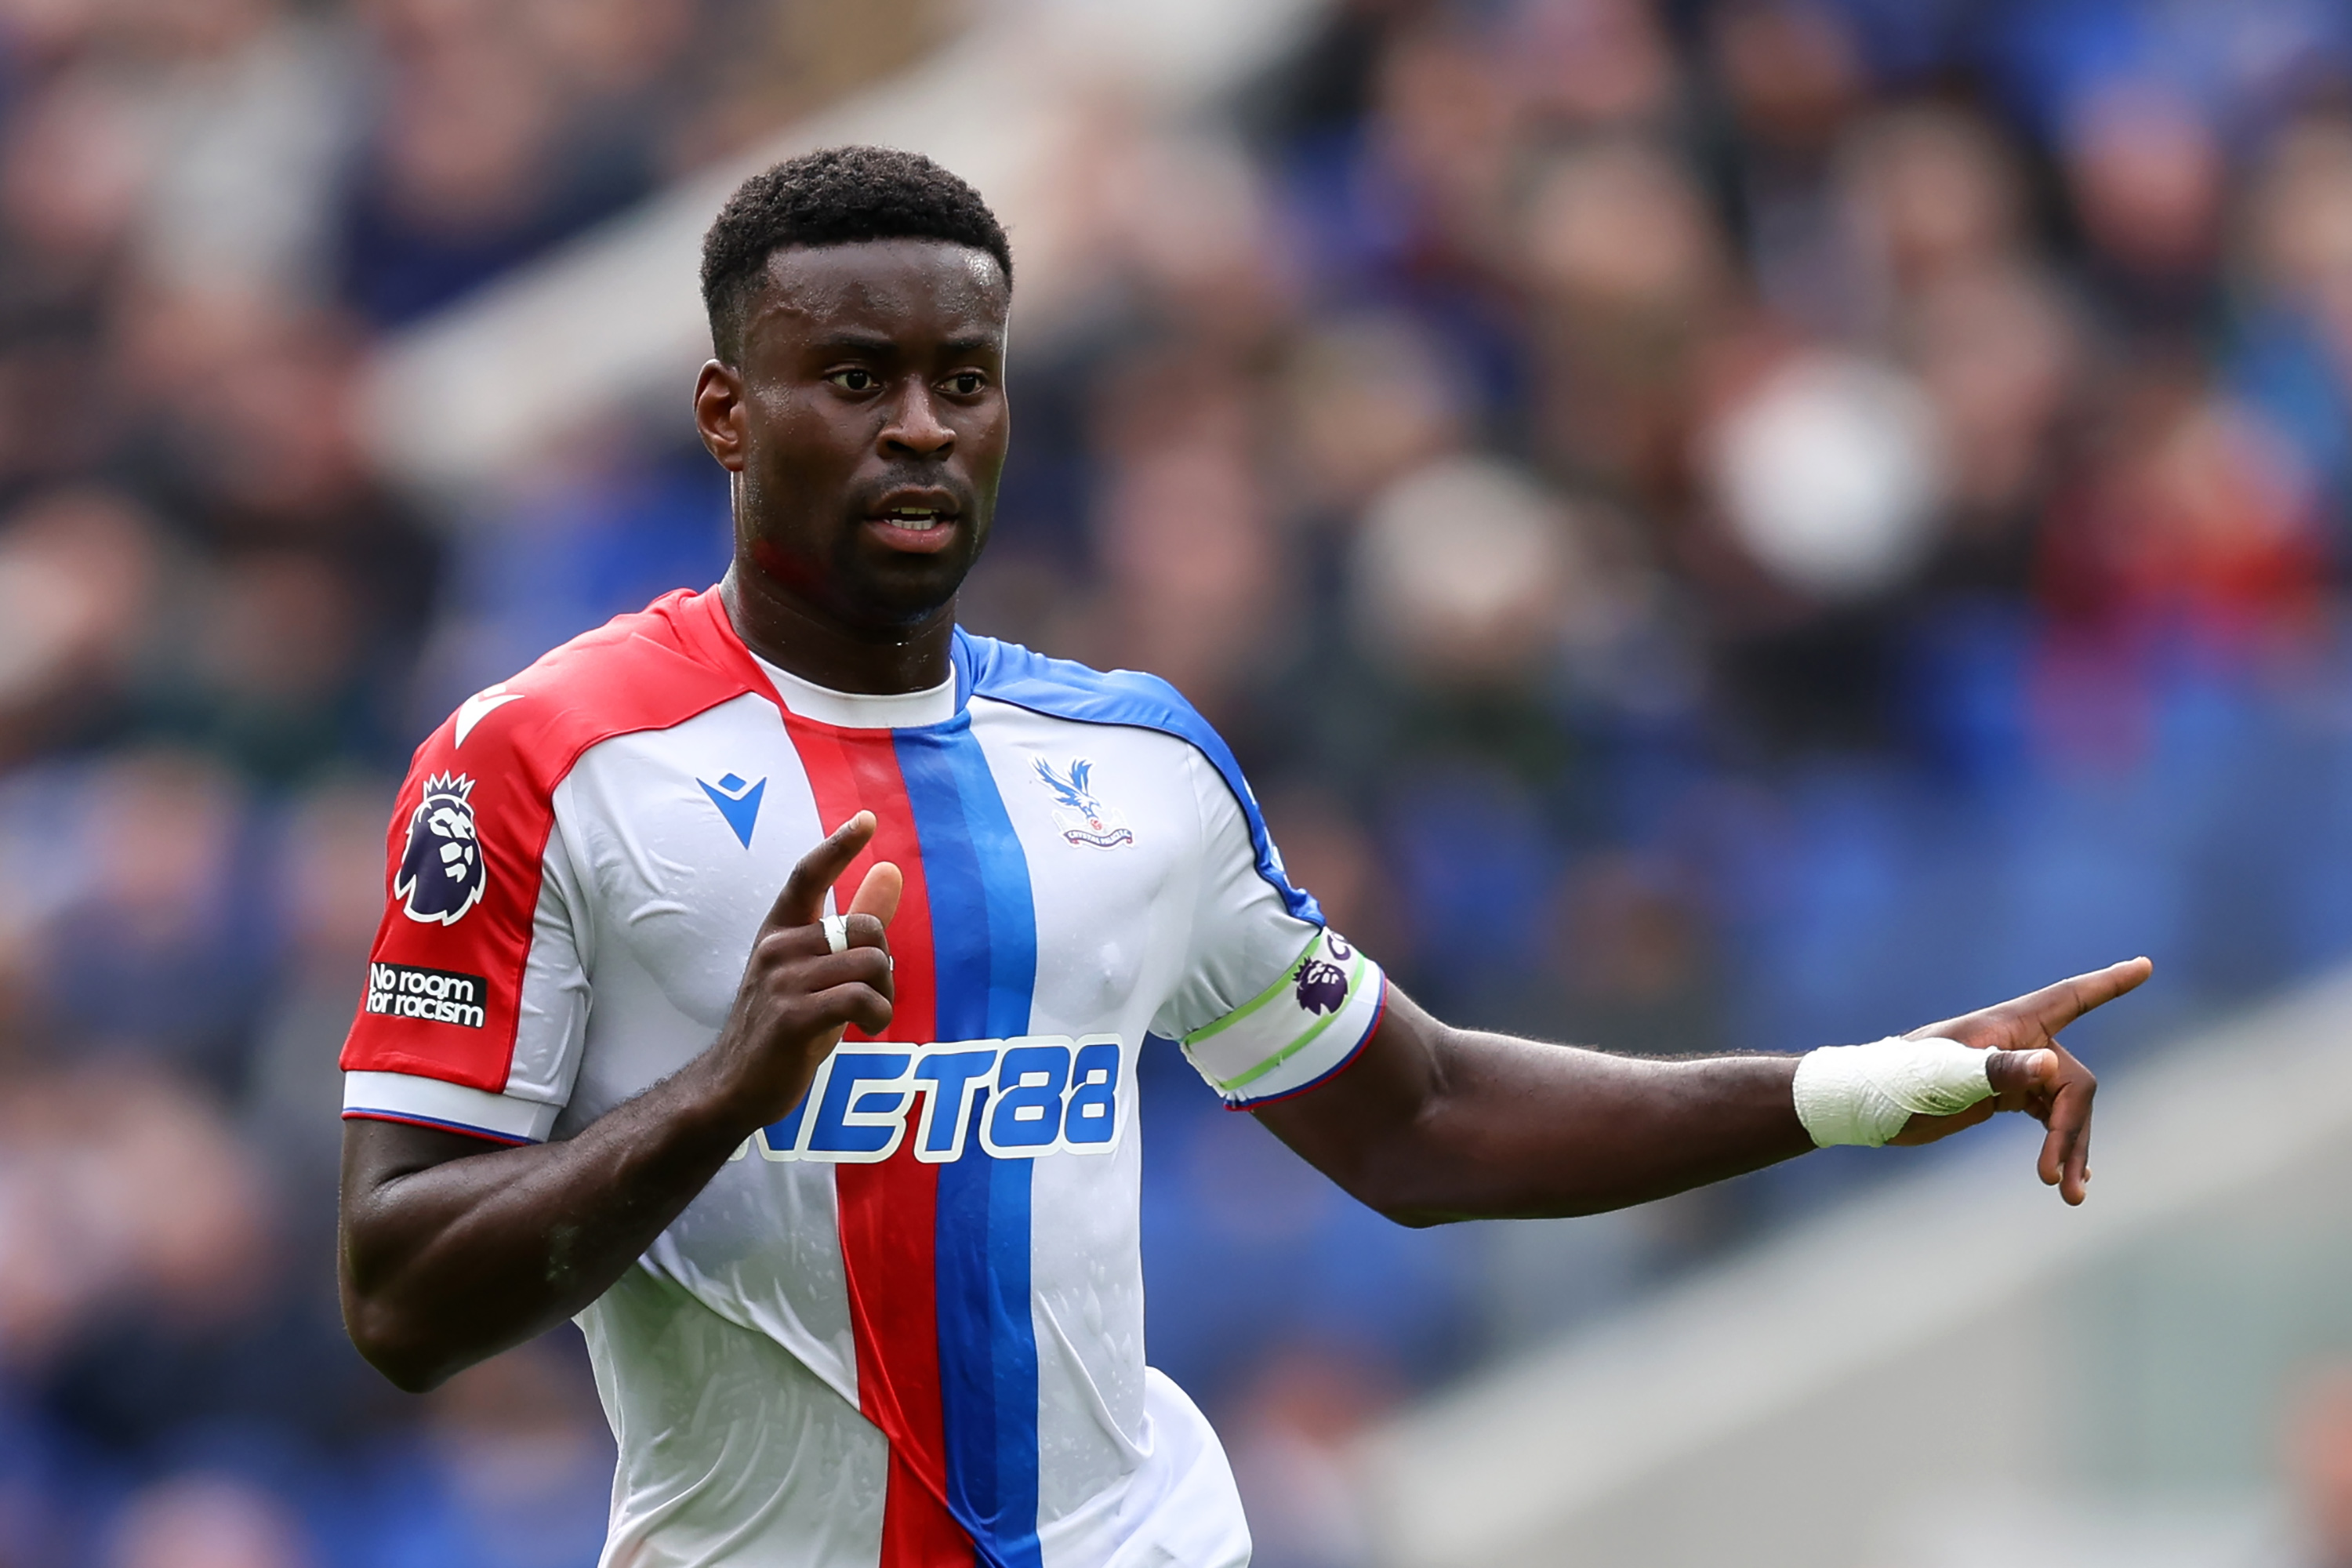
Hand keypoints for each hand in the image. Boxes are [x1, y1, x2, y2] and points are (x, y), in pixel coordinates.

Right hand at [696, 811, 904, 1124]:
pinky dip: (878, 1015)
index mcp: (780, 931)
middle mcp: (778, 948)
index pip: (808, 875)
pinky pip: (861, 998)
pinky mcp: (793, 1017)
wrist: (734, 1085)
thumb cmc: (784, 1025)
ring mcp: (782, 981)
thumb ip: (857, 922)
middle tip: (871, 997)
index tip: (867, 820)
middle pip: (867, 929)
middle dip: (885, 965)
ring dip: (885, 996)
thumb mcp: (820, 971)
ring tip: (867, 1017)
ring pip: (872, 964)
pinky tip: (867, 1029)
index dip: (838, 845)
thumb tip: (892, 869)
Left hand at [1885, 957, 2151, 1204]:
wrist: (1867, 1105)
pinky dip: (2060, 1144)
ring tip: (2068, 1194)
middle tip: (2056, 1181)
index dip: (2110, 982)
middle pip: (2074, 1083)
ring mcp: (2011, 1070)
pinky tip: (2069, 1175)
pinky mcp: (2002, 1096)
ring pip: (2065, 1107)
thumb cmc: (1901, 1080)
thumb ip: (1999, 1069)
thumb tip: (2050, 1064)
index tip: (2146, 965)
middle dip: (2071, 1133)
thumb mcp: (1947, 1075)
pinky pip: (2048, 1117)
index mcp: (2009, 1024)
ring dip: (2069, 1149)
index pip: (2071, 997)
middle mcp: (2017, 1043)